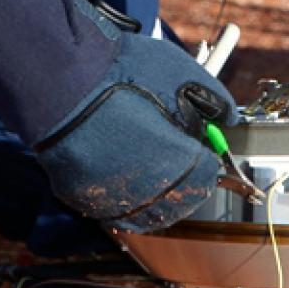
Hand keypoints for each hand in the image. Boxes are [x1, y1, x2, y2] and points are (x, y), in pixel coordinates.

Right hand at [31, 0, 238, 232]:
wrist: (62, 79)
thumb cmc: (122, 73)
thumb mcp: (181, 73)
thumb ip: (212, 99)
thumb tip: (226, 118)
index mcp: (178, 160)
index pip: (208, 178)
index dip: (208, 163)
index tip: (203, 152)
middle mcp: (148, 189)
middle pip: (180, 201)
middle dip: (186, 182)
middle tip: (181, 162)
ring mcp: (113, 198)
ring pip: (146, 215)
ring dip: (157, 199)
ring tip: (154, 174)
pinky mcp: (83, 199)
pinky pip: (112, 211)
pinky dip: (124, 200)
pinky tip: (124, 179)